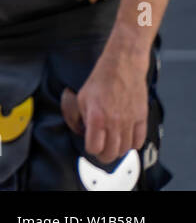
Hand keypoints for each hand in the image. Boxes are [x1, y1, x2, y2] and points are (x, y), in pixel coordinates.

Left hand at [60, 47, 149, 163]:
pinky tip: (126, 140)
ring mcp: (130, 121)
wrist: (122, 66)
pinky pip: (139, 140)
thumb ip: (82, 117)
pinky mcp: (141, 118)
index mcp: (97, 117)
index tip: (90, 146)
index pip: (94, 147)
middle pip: (111, 153)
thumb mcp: (82, 97)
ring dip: (118, 151)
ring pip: (125, 149)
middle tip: (101, 151)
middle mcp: (114, 122)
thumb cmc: (101, 79)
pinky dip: (132, 144)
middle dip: (104, 155)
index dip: (90, 149)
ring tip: (113, 146)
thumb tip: (85, 132)